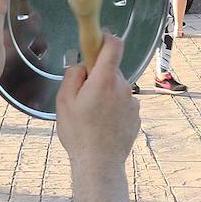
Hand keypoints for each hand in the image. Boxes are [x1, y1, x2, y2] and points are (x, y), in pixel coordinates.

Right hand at [57, 36, 137, 168]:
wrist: (99, 163)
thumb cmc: (79, 133)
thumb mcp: (64, 101)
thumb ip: (73, 75)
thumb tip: (82, 65)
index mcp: (105, 79)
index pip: (114, 44)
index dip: (105, 38)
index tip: (95, 42)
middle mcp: (123, 87)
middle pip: (111, 69)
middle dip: (98, 76)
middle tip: (83, 96)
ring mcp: (132, 102)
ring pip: (116, 88)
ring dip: (106, 94)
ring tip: (92, 116)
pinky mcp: (136, 116)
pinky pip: (123, 103)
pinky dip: (114, 108)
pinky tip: (102, 125)